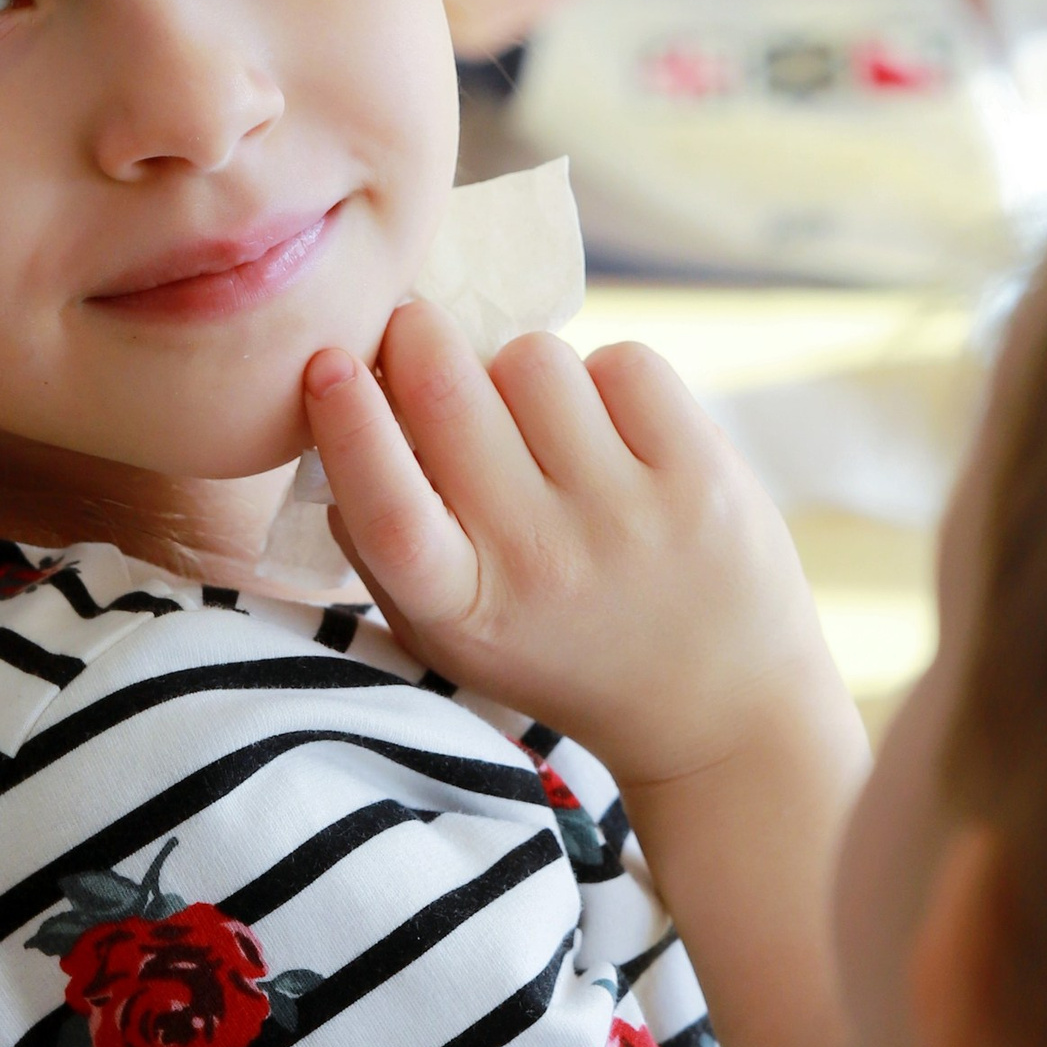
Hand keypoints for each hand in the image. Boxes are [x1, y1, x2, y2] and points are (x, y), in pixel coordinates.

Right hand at [301, 300, 845, 797]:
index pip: (389, 510)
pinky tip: (616, 436)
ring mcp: (630, 518)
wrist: (717, 711)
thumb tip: (334, 403)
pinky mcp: (704, 477)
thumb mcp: (446, 630)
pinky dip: (607, 381)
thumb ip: (378, 538)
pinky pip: (623, 362)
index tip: (328, 362)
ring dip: (522, 372)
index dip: (349, 425)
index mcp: (463, 610)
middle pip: (449, 393)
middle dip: (419, 336)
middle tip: (419, 334)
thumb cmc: (555, 646)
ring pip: (534, 359)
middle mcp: (542, 564)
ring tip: (546, 428)